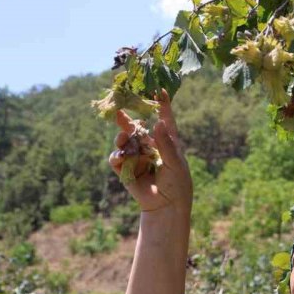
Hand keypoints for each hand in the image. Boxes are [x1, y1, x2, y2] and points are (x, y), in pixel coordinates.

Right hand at [108, 90, 191, 213]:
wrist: (166, 205)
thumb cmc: (177, 183)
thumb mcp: (175, 163)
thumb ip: (166, 144)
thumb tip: (158, 123)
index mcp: (167, 142)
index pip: (164, 119)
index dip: (162, 104)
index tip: (159, 88)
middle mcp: (151, 146)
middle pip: (137, 126)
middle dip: (127, 117)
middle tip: (118, 107)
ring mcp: (137, 156)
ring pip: (124, 141)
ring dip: (122, 137)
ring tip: (123, 137)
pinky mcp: (127, 169)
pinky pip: (116, 158)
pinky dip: (117, 156)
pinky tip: (121, 157)